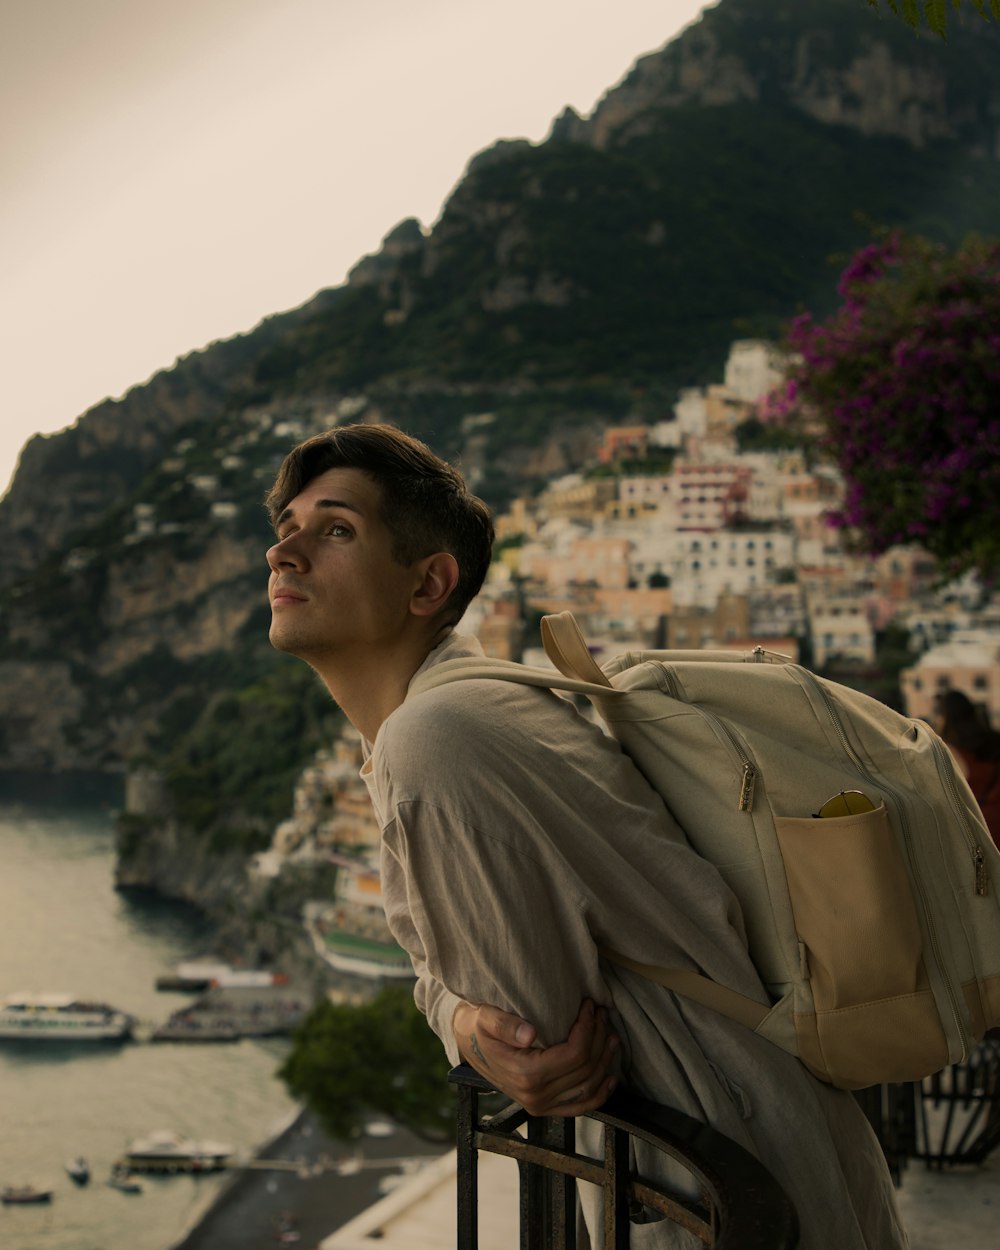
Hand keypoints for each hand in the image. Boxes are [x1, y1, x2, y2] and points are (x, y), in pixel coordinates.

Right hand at [452, 997, 618, 1116]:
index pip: (573, 1054)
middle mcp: (536, 1096)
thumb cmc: (478, 1026)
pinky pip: (580, 1106)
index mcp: (524, 1074)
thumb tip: (531, 1034)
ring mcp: (541, 1105)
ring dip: (604, 1060)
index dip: (587, 1028)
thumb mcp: (485, 1018)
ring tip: (610, 1035)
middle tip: (601, 1013)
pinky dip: (600, 1094)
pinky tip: (611, 1077)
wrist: (467, 1045)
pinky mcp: (545, 1108)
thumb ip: (506, 1026)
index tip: (589, 1005)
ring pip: (588, 1087)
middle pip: (584, 1068)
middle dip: (598, 1037)